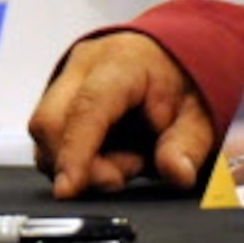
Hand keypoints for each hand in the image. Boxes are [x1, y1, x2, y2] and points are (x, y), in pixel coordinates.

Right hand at [27, 30, 216, 200]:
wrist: (170, 54)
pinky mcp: (57, 97)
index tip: (70, 188)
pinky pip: (50, 136)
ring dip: (76, 162)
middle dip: (78, 165)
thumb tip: (177, 173)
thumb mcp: (198, 115)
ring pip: (45, 133)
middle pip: (50, 121)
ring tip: (123, 160)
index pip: (86, 108)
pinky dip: (74, 155)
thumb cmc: (180, 79)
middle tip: (124, 174)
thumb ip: (187, 146)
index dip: (74, 152)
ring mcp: (65, 78)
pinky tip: (107, 154)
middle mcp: (84, 65)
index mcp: (121, 62)